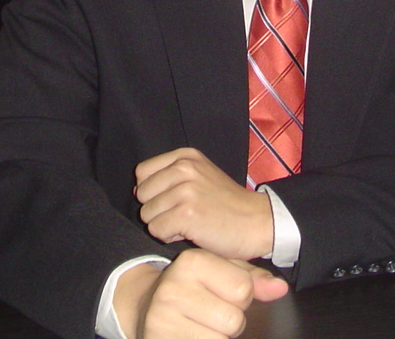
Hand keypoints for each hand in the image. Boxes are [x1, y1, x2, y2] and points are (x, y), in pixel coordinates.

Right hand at [114, 248, 287, 338]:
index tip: (221, 293)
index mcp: (191, 262)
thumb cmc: (191, 287)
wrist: (145, 305)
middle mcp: (173, 288)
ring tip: (200, 325)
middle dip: (229, 321)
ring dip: (216, 337)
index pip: (242, 290)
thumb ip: (252, 278)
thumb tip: (280, 288)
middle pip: (233, 320)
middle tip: (210, 313)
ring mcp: (162, 318)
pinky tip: (191, 334)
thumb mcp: (220, 271)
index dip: (241, 297)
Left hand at [135, 148, 273, 259]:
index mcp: (185, 156)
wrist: (257, 221)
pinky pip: (156, 230)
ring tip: (189, 223)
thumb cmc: (227, 204)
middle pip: (142, 195)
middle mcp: (184, 168)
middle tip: (183, 214)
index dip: (153, 191)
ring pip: (147, 215)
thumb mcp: (200, 175)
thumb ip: (170, 176)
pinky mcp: (186, 214)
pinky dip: (170, 237)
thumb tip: (137, 190)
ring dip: (164, 225)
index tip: (174, 200)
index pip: (142, 172)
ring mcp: (185, 190)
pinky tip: (191, 233)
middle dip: (157, 210)